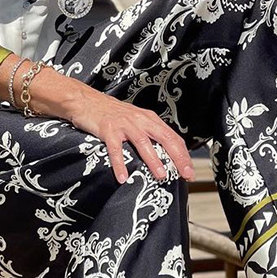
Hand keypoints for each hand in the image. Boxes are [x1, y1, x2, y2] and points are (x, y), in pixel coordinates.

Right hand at [64, 83, 195, 184]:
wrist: (86, 100)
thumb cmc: (111, 113)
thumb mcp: (135, 120)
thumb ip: (148, 134)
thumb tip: (163, 155)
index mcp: (149, 119)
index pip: (172, 137)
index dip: (183, 155)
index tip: (189, 171)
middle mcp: (140, 120)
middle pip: (164, 139)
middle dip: (177, 158)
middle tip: (185, 174)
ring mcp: (124, 124)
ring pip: (143, 143)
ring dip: (153, 160)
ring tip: (161, 176)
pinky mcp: (107, 129)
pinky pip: (115, 149)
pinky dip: (119, 164)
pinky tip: (123, 177)